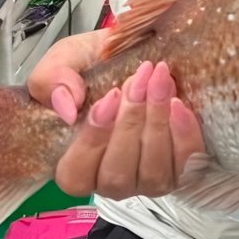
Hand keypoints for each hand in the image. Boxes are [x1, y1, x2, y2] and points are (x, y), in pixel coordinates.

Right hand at [27, 31, 204, 198]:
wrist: (135, 56)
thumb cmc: (95, 67)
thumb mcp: (64, 61)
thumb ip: (52, 80)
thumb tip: (67, 110)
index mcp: (75, 165)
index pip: (76, 173)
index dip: (93, 138)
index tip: (111, 95)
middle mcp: (111, 182)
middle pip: (118, 174)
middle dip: (131, 122)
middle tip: (140, 79)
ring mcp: (147, 181)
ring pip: (153, 172)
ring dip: (158, 124)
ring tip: (161, 82)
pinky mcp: (181, 170)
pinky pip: (186, 165)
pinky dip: (184, 135)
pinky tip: (180, 105)